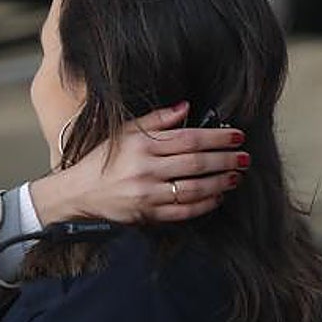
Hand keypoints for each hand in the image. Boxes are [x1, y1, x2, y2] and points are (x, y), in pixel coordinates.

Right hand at [29, 101, 248, 223]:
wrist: (78, 193)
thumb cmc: (102, 161)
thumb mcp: (124, 133)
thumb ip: (156, 120)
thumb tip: (185, 107)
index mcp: (141, 146)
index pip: (188, 139)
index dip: (216, 137)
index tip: (236, 136)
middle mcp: (146, 170)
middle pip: (196, 163)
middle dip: (225, 159)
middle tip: (244, 157)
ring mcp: (147, 195)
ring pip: (194, 188)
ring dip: (220, 182)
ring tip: (235, 176)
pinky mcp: (147, 215)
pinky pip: (183, 211)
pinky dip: (204, 204)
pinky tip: (217, 197)